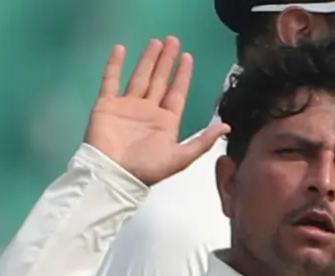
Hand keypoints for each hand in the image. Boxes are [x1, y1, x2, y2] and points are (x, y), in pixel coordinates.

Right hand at [85, 37, 229, 186]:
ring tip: (156, 42)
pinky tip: (121, 49)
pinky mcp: (107, 105)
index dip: (182, 75)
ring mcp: (127, 107)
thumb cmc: (146, 168)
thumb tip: (226, 127)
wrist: (114, 175)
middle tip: (173, 40)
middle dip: (166, 61)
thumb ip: (202, 141)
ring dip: (148, 60)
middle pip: (159, 80)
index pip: (177, 93)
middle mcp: (148, 111)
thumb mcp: (181, 157)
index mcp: (166, 123)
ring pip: (140, 77)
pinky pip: (111, 81)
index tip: (187, 57)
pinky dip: (115, 65)